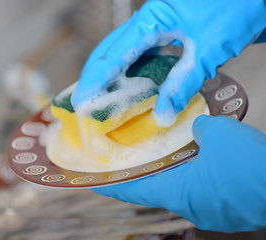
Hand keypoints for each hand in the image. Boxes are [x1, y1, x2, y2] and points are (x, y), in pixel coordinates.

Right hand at [71, 0, 265, 125]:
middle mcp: (148, 21)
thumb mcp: (207, 49)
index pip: (113, 54)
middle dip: (95, 76)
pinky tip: (131, 85)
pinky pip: (141, 52)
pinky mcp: (168, 31)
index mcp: (151, 19)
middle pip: (111, 50)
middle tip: (85, 102)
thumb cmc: (237, 8)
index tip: (82, 102)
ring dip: (111, 74)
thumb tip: (162, 115)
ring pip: (123, 51)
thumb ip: (183, 82)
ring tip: (101, 97)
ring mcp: (157, 24)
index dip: (95, 80)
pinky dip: (132, 71)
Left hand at [93, 115, 265, 231]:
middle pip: (155, 189)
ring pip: (179, 189)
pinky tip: (194, 160)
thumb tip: (197, 126)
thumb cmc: (249, 165)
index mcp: (179, 193)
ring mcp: (209, 209)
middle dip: (140, 175)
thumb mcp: (218, 135)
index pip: (135, 189)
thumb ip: (200, 128)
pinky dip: (190, 175)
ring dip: (167, 174)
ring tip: (157, 156)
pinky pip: (200, 189)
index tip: (95, 181)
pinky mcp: (226, 206)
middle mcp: (190, 205)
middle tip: (126, 160)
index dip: (114, 185)